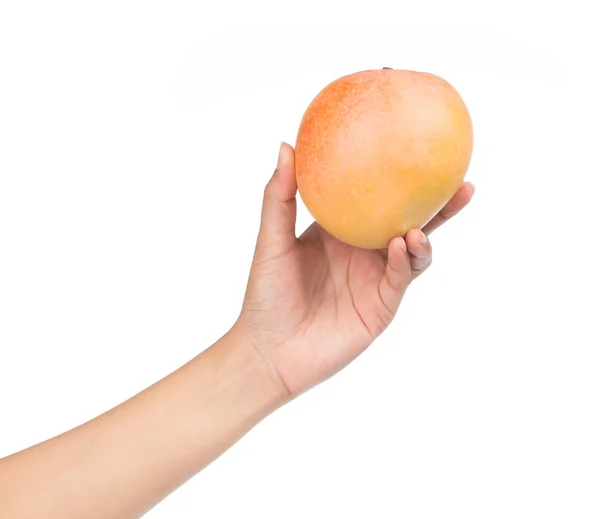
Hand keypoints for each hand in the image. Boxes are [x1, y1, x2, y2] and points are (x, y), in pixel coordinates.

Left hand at [234, 143, 473, 397]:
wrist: (268, 351)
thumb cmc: (266, 295)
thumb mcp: (272, 240)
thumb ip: (279, 196)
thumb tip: (287, 145)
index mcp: (340, 231)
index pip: (376, 199)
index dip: (398, 179)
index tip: (418, 150)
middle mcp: (362, 251)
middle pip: (407, 220)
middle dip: (436, 204)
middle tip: (460, 179)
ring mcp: (375, 278)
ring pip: (412, 250)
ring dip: (427, 233)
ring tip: (433, 215)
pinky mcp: (381, 305)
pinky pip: (400, 277)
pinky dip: (406, 259)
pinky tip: (404, 243)